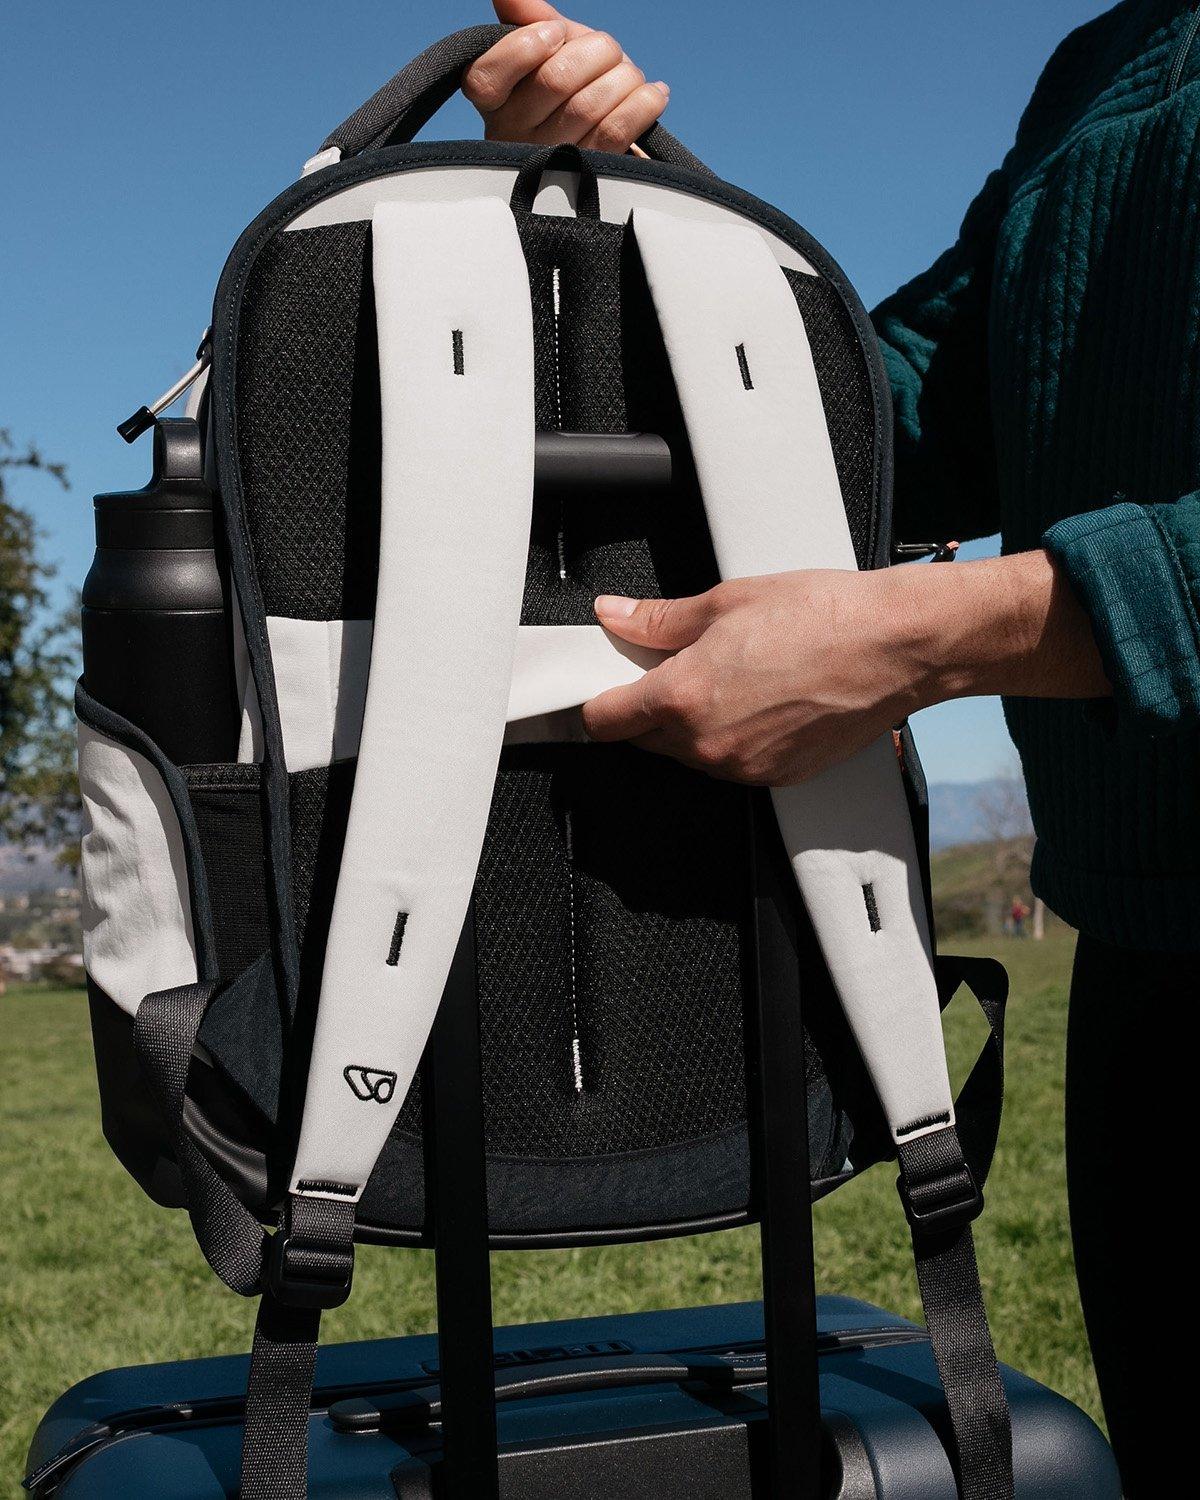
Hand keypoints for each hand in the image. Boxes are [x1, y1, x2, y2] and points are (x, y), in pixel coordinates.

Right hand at [464, 1, 668, 152]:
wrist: (604, 148)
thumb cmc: (572, 92)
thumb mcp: (550, 53)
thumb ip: (532, 22)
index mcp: (496, 103)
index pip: (488, 77)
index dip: (525, 47)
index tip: (556, 33)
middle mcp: (515, 137)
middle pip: (555, 79)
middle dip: (597, 51)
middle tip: (610, 53)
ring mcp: (551, 161)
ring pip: (590, 104)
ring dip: (624, 78)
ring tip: (631, 77)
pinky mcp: (589, 177)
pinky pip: (617, 130)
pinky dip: (644, 103)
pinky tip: (653, 95)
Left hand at [581, 553, 1110, 785]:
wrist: (897, 646)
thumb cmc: (825, 616)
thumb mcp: (727, 601)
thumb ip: (658, 620)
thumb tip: (618, 617)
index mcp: (684, 699)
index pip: (605, 719)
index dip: (594, 700)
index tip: (593, 689)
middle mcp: (707, 745)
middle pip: (644, 737)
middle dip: (649, 705)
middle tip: (677, 662)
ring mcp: (742, 769)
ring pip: (687, 752)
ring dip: (692, 722)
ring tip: (733, 674)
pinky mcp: (775, 778)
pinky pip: (730, 762)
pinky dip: (731, 737)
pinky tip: (760, 697)